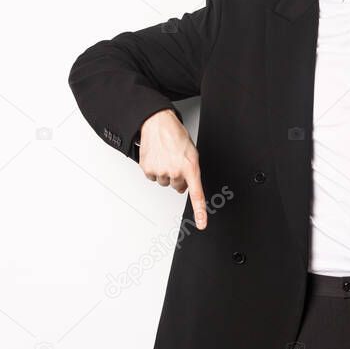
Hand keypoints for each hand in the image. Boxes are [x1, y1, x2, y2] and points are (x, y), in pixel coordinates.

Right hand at [138, 108, 206, 228]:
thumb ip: (191, 171)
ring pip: (165, 182)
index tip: (201, 224)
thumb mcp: (191, 153)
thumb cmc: (176, 136)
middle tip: (176, 163)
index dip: (200, 211)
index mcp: (190, 167)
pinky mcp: (148, 170)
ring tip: (166, 157)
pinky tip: (157, 158)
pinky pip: (153, 178)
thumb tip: (186, 186)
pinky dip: (155, 170)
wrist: (157, 123)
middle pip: (178, 187)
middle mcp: (176, 172)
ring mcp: (161, 172)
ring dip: (166, 173)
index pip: (197, 194)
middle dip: (179, 177)